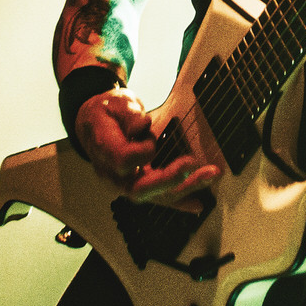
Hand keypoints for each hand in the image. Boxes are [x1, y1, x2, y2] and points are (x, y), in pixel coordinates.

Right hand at [75, 86, 218, 206]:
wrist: (95, 126)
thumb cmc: (108, 112)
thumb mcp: (115, 102)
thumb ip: (128, 114)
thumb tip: (143, 124)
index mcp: (104, 151)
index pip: (123, 162)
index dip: (141, 152)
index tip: (151, 137)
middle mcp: (113, 175)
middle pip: (140, 188)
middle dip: (168, 179)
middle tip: (191, 163)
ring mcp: (126, 184)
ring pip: (155, 196)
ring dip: (185, 188)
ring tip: (210, 175)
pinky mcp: (139, 186)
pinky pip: (160, 198)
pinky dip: (180, 201)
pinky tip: (199, 203)